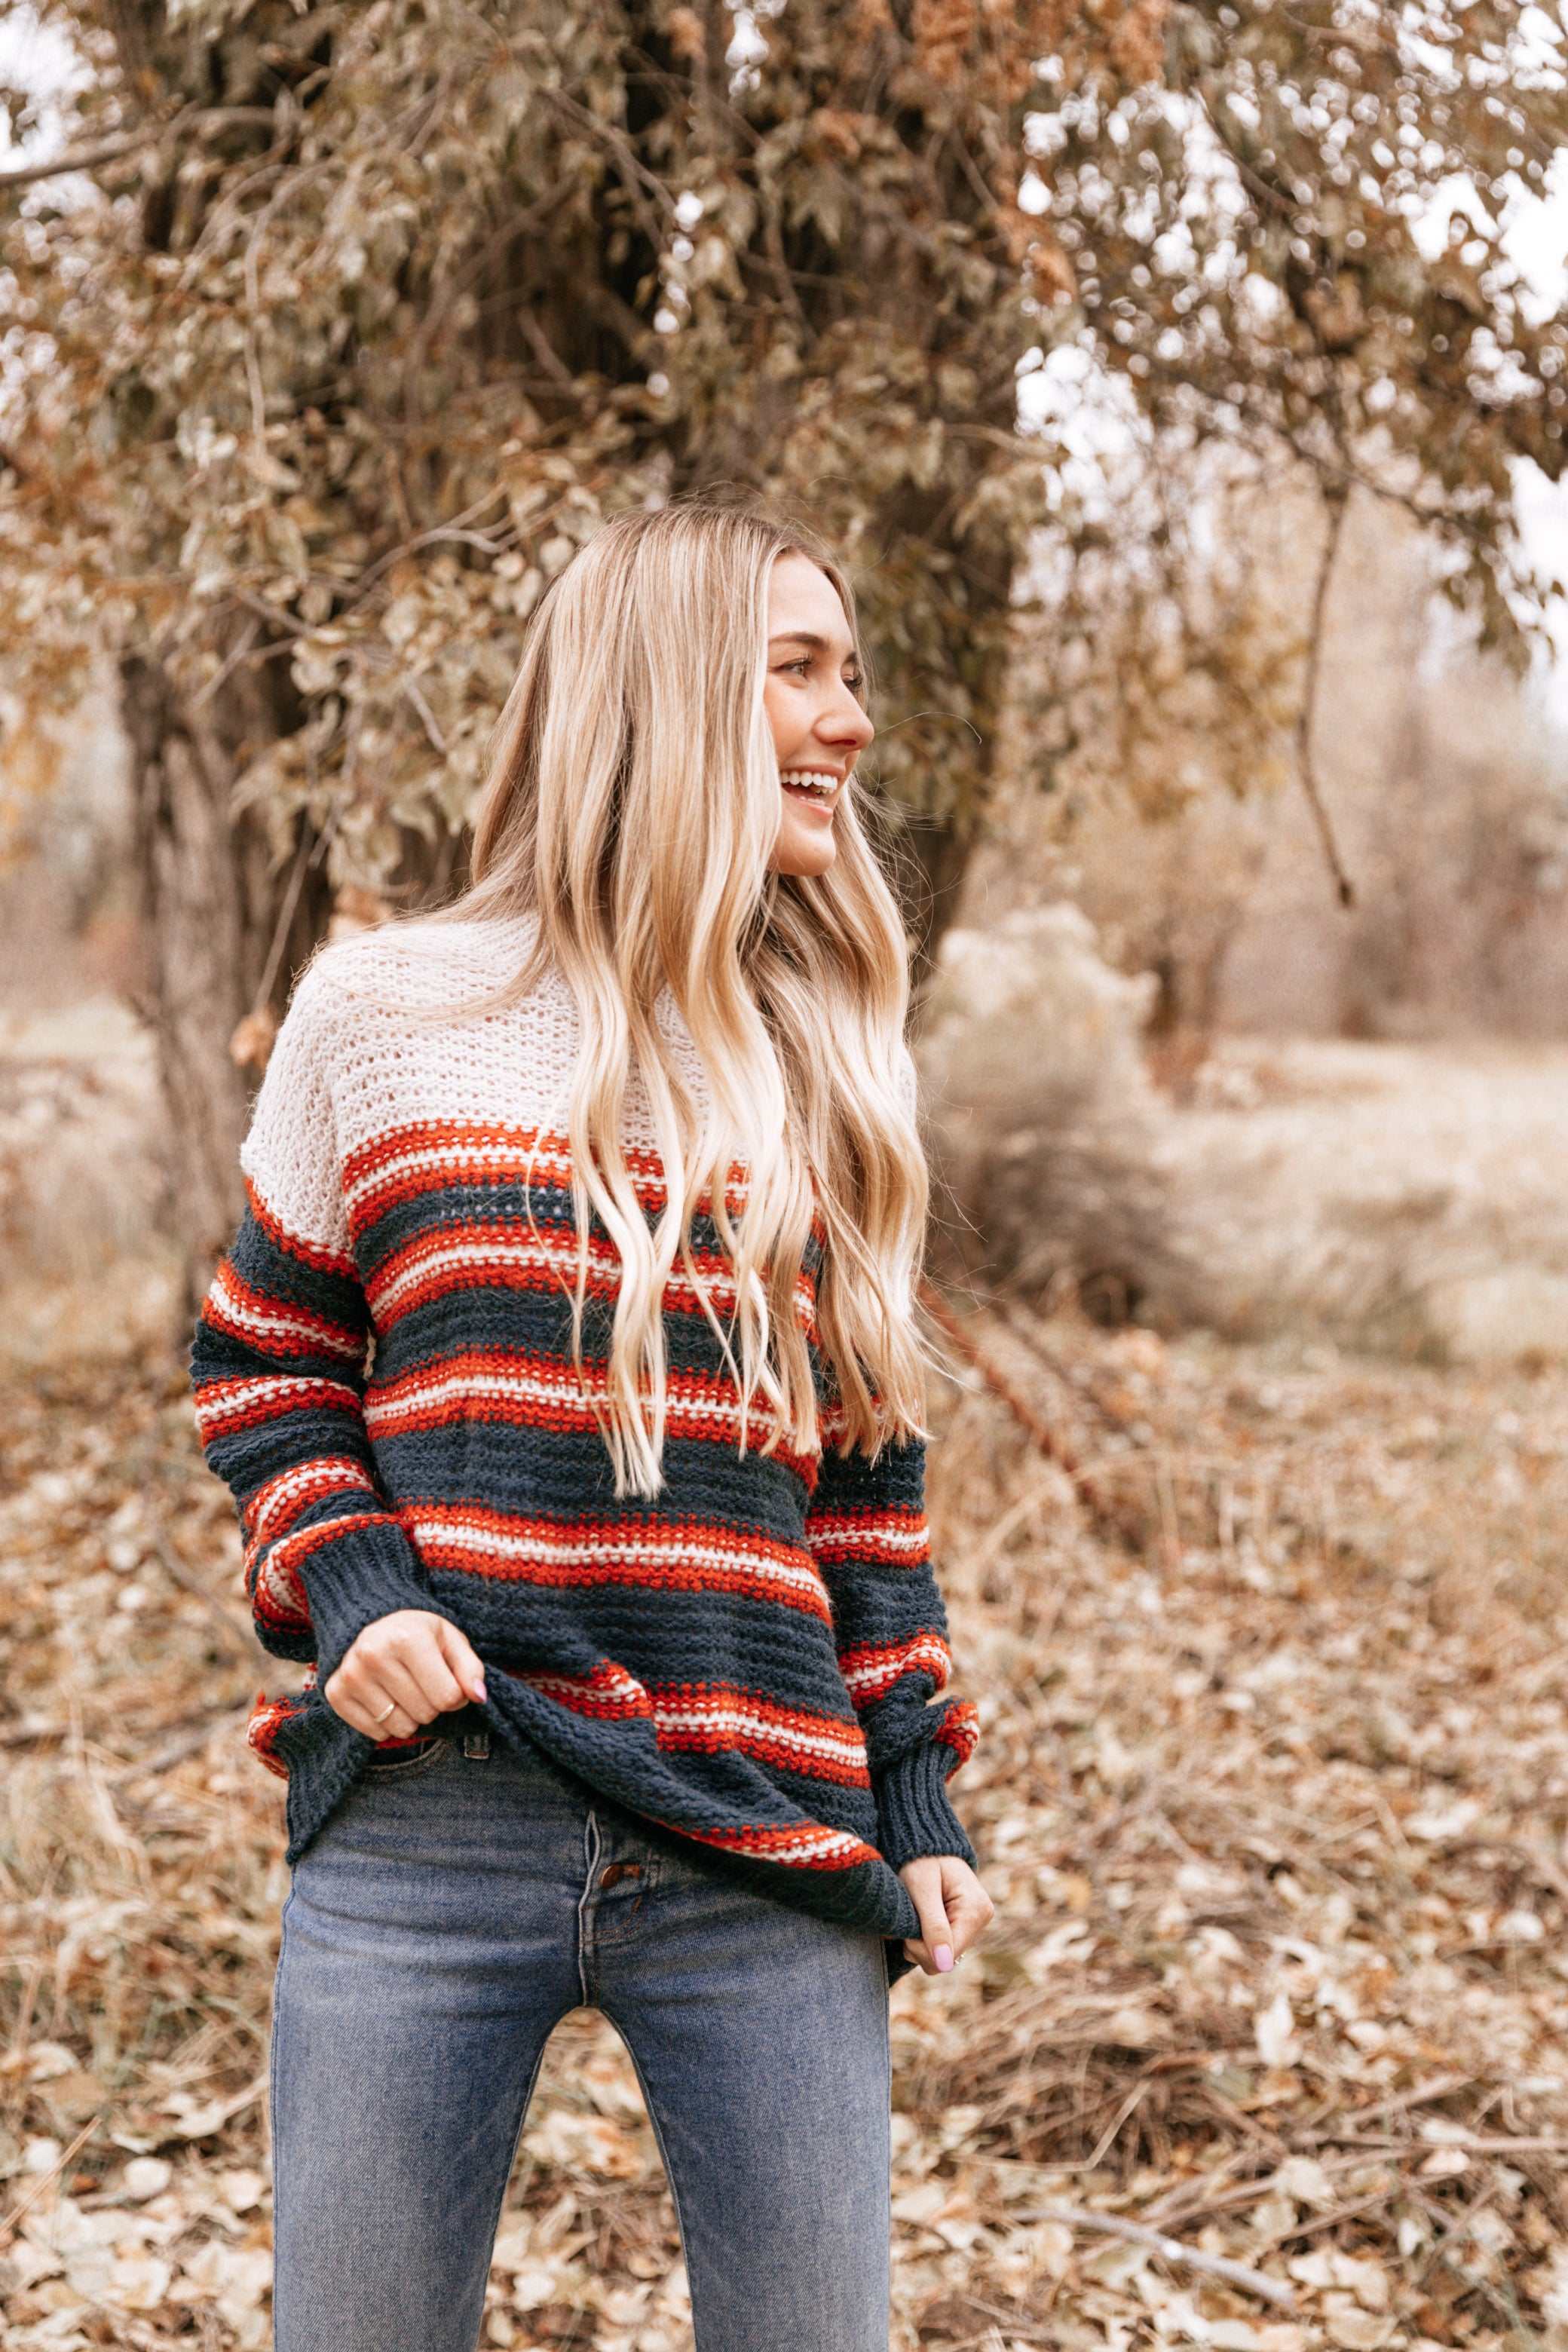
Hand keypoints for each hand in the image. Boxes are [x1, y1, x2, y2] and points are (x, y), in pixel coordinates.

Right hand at [324, 1610, 487, 1740]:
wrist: (370, 1622)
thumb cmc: (417, 1633)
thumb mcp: (450, 1640)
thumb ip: (470, 1668)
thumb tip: (478, 1696)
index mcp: (407, 1637)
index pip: (449, 1697)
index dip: (457, 1695)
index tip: (447, 1679)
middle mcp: (374, 1654)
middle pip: (426, 1714)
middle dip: (432, 1704)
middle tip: (422, 1682)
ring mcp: (351, 1675)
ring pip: (402, 1728)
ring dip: (410, 1716)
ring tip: (403, 1688)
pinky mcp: (335, 1694)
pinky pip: (376, 1734)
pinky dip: (386, 1723)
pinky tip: (384, 1697)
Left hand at [899, 1854, 993, 1976]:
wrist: (923, 1841)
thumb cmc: (920, 1858)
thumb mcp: (922, 1889)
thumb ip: (933, 1926)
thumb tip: (944, 1964)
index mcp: (976, 1909)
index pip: (948, 1955)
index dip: (921, 1948)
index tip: (906, 1928)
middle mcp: (981, 1918)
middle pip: (945, 1960)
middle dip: (920, 1946)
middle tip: (909, 1917)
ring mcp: (974, 1922)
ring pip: (941, 1957)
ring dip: (921, 1942)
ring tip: (916, 1913)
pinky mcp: (964, 1924)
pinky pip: (942, 1947)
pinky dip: (926, 1938)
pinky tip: (922, 1917)